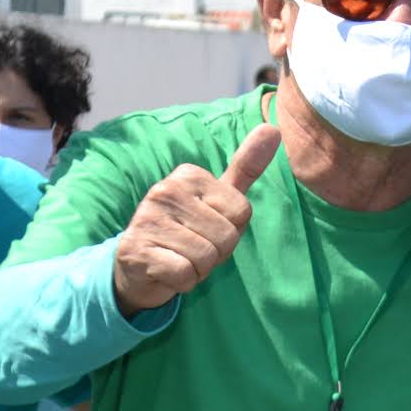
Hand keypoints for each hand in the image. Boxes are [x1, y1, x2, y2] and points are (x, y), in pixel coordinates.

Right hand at [111, 124, 281, 317]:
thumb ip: (245, 167)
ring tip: (180, 258)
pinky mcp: (137, 251)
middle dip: (216, 253)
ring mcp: (148, 219)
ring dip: (199, 269)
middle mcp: (165, 191)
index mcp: (188, 175)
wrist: (137, 267)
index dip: (232, 231)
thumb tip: (273, 128)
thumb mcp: (217, 198)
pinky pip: (185, 274)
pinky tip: (166, 271)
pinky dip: (182, 282)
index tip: (207, 230)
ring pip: (206, 257)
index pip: (242, 212)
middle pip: (227, 237)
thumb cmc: (185, 232)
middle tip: (192, 249)